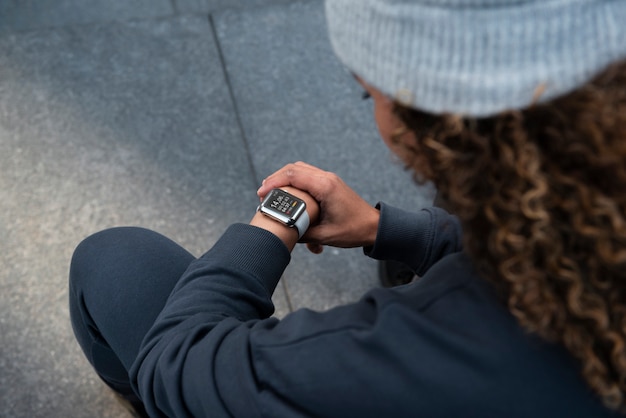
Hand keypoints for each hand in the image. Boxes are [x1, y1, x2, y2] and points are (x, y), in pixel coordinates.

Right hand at [257, 162, 379, 253]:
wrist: (374, 227)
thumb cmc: (354, 230)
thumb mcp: (325, 235)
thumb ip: (302, 233)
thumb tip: (283, 231)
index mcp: (325, 187)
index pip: (293, 175)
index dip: (274, 182)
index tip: (262, 193)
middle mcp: (327, 178)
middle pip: (294, 168)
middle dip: (275, 178)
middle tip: (262, 193)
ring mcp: (329, 179)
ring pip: (300, 169)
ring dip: (284, 178)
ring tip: (271, 191)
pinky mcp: (329, 183)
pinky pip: (307, 175)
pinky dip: (294, 180)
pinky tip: (287, 192)